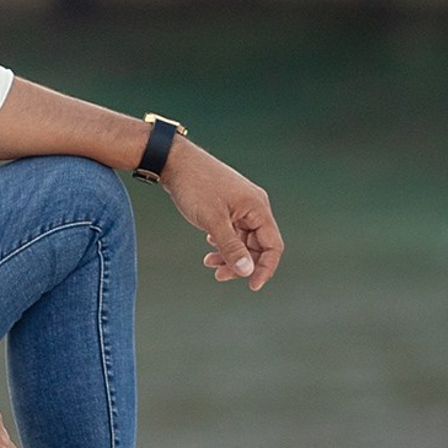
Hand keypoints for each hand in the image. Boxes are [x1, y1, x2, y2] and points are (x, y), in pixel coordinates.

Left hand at [160, 139, 283, 291]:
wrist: (175, 161)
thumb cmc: (195, 186)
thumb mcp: (213, 221)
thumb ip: (231, 247)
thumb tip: (247, 271)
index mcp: (257, 207)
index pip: (273, 245)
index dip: (265, 268)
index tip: (251, 286)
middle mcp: (254, 206)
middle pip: (258, 245)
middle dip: (242, 263)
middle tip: (220, 275)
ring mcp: (242, 205)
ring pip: (244, 238)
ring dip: (230, 254)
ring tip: (209, 263)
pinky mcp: (229, 204)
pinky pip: (234, 230)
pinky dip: (224, 242)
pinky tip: (210, 246)